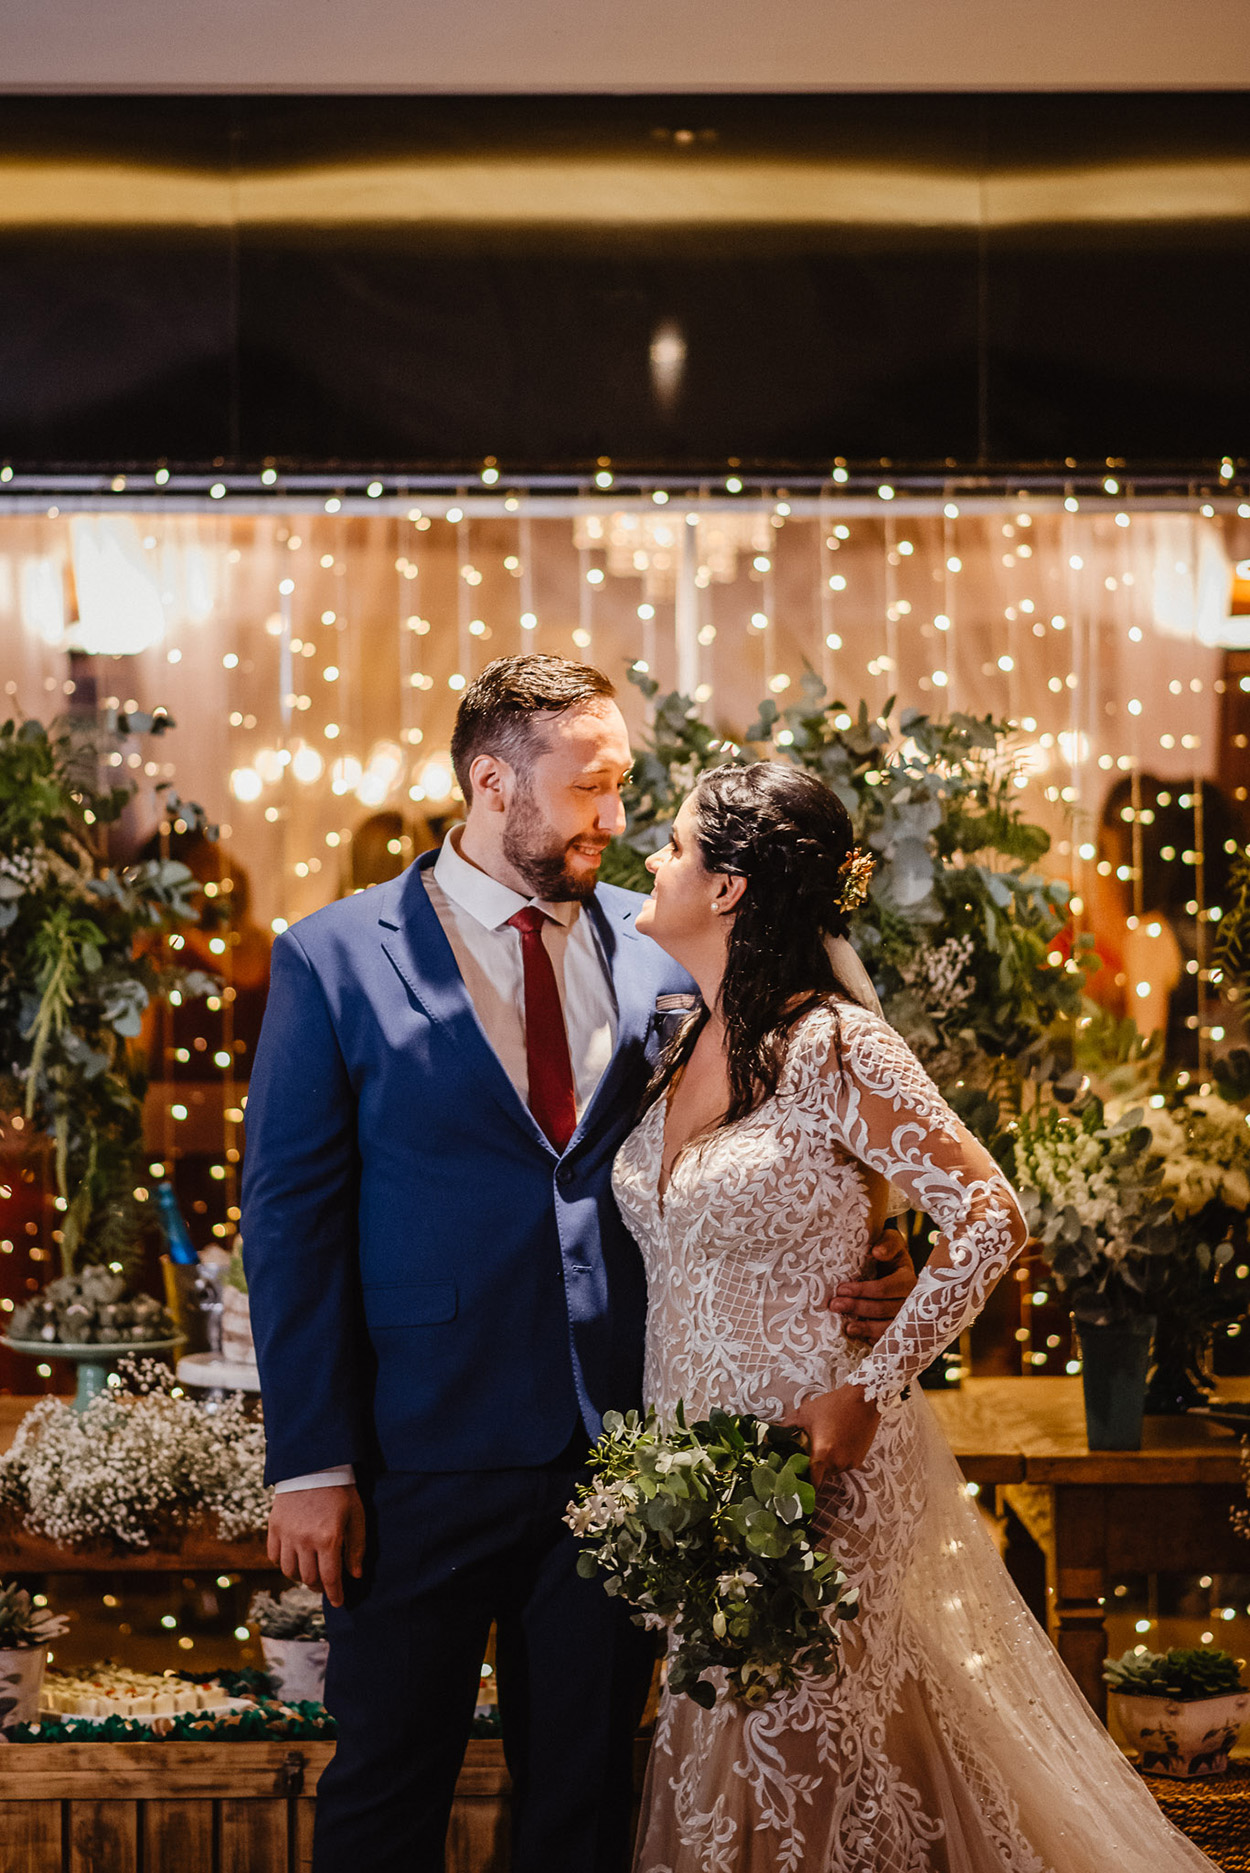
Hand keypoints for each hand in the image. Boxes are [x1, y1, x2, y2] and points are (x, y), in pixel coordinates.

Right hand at [267, 1485, 365, 1607]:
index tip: (338, 1602)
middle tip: (326, 1584)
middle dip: (319, 1586)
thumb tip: (355, 1575)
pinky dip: (283, 1563)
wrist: (314, 1465)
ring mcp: (287, 1534)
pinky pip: (274, 1556)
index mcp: (328, 1539)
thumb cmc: (340, 1491)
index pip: (330, 1578)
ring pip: (289, 1571)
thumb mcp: (356, 1517)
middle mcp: (305, 1540)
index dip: (334, 1594)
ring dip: (301, 1576)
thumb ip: (356, 1548)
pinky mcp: (274, 1527)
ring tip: (310, 1572)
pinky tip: (294, 1559)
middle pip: (308, 1578)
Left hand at [793, 1384, 880, 1487]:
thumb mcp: (805, 1414)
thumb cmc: (833, 1405)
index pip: (812, 1482)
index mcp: (822, 1454)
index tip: (797, 1479)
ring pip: (832, 1471)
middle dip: (813, 1470)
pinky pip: (843, 1465)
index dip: (803, 1483)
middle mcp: (837, 1463)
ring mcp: (849, 1463)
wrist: (862, 1399)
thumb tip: (770, 1435)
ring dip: (826, 1464)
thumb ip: (786, 1427)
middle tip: (806, 1457)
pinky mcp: (859, 1460)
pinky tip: (835, 1443)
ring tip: (823, 1446)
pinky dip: (838, 1459)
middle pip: (821, 1476)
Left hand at [828, 1226, 915, 1341]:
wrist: (895, 1270)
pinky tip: (858, 1336)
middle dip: (858, 1308)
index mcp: (908, 1280)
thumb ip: (887, 1243)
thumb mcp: (891, 1242)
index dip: (863, 1290)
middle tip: (834, 1305)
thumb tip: (877, 1252)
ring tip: (847, 1327)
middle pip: (884, 1309)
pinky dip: (872, 1339)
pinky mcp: (899, 1331)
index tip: (841, 1288)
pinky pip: (887, 1340)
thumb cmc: (890, 1255)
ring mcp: (907, 1319)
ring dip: (866, 1328)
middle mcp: (911, 1302)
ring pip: (888, 1328)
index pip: (887, 1288)